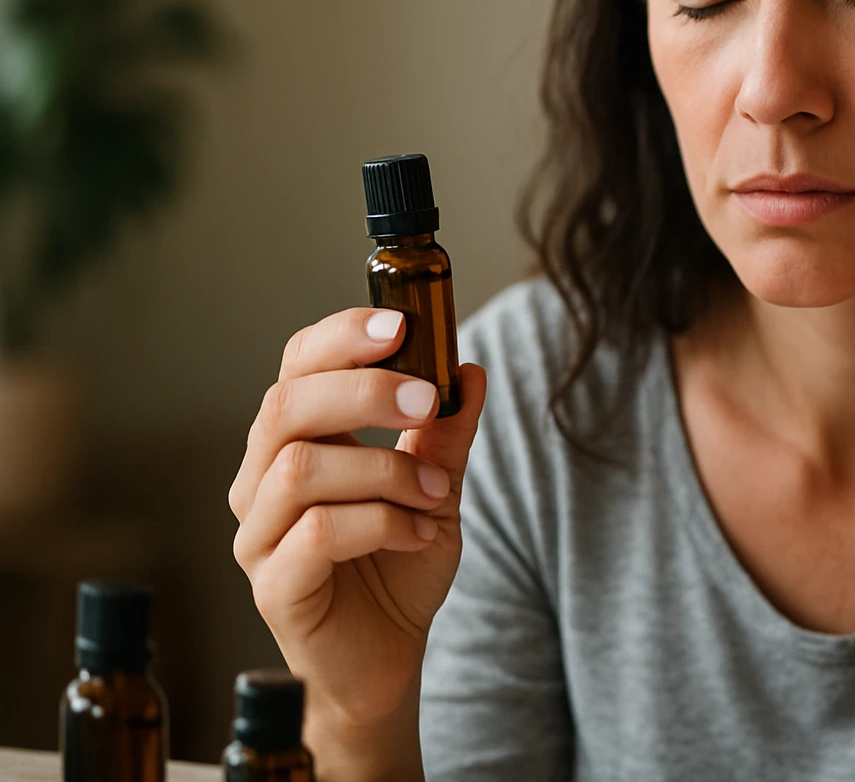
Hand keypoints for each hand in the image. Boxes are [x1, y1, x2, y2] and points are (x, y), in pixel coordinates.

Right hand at [229, 308, 486, 731]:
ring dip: (384, 468)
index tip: (401, 324)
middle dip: (365, 391)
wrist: (388, 657)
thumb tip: (469, 370)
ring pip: (301, 468)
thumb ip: (446, 432)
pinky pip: (317, 533)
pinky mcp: (273, 585)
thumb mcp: (436, 487)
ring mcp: (258, 534)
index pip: (297, 366)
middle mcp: (261, 480)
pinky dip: (382, 523)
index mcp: (295, 441)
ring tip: (433, 491)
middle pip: (288, 406)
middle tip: (427, 400)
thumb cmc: (399, 566)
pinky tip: (419, 532)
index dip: (341, 337)